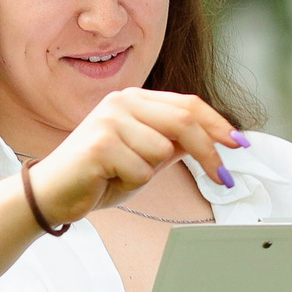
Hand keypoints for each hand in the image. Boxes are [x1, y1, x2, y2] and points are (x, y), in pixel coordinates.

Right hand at [26, 89, 241, 228]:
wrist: (51, 192)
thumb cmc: (96, 175)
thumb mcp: (144, 156)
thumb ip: (174, 143)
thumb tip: (214, 140)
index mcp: (133, 99)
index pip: (188, 104)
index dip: (218, 125)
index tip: (240, 144)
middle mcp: (121, 102)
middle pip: (184, 121)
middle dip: (209, 154)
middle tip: (223, 178)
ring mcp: (109, 120)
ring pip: (162, 152)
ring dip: (149, 174)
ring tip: (121, 175)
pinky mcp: (100, 144)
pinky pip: (141, 170)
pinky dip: (131, 184)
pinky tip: (107, 180)